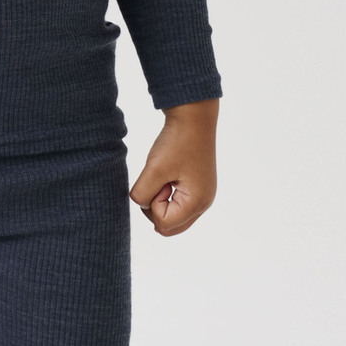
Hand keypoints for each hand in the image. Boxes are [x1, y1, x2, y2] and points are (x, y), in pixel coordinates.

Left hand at [130, 99, 217, 236]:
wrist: (193, 117)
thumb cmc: (177, 142)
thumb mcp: (154, 169)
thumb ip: (142, 194)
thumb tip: (142, 206)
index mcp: (197, 202)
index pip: (163, 224)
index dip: (152, 204)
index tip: (158, 180)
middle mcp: (203, 203)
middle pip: (169, 228)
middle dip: (155, 209)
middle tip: (158, 182)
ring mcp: (202, 196)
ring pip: (172, 218)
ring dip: (160, 201)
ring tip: (165, 176)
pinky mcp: (197, 188)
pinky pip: (176, 205)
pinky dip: (166, 195)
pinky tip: (168, 175)